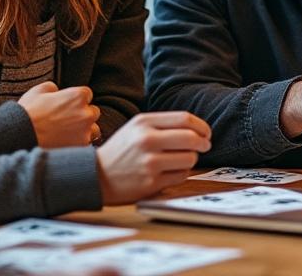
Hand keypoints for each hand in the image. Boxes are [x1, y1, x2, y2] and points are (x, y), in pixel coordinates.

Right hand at [18, 82, 100, 147]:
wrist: (20, 135)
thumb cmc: (28, 112)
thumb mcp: (39, 91)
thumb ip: (53, 88)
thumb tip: (57, 91)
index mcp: (78, 96)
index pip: (87, 94)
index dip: (76, 99)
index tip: (68, 105)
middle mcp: (86, 113)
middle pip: (93, 112)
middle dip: (82, 115)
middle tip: (67, 120)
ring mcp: (85, 131)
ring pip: (94, 130)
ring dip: (85, 130)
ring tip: (69, 134)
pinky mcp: (81, 147)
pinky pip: (86, 145)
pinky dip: (78, 144)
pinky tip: (66, 144)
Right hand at [96, 112, 211, 205]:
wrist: (95, 176)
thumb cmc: (121, 151)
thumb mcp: (137, 128)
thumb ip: (164, 125)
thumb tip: (198, 130)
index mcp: (144, 122)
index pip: (185, 119)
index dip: (202, 126)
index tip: (206, 133)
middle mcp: (147, 140)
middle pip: (192, 138)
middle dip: (203, 143)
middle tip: (205, 146)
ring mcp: (149, 162)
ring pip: (189, 158)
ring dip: (191, 159)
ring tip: (180, 160)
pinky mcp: (152, 182)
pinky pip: (181, 176)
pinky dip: (181, 173)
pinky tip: (170, 172)